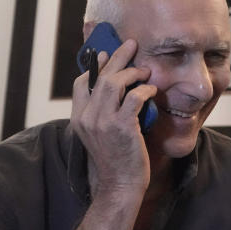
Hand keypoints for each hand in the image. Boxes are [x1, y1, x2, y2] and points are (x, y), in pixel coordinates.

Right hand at [69, 39, 156, 198]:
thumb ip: (102, 112)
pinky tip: (151, 91)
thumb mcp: (100, 134)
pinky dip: (145, 90)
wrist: (120, 185)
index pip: (81, 83)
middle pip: (100, 77)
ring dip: (132, 72)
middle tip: (131, 44)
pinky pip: (135, 97)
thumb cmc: (115, 158)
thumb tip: (114, 87)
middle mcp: (87, 117)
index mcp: (79, 118)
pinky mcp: (122, 127)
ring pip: (115, 83)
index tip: (105, 55)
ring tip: (144, 70)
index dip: (95, 66)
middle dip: (117, 57)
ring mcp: (103, 122)